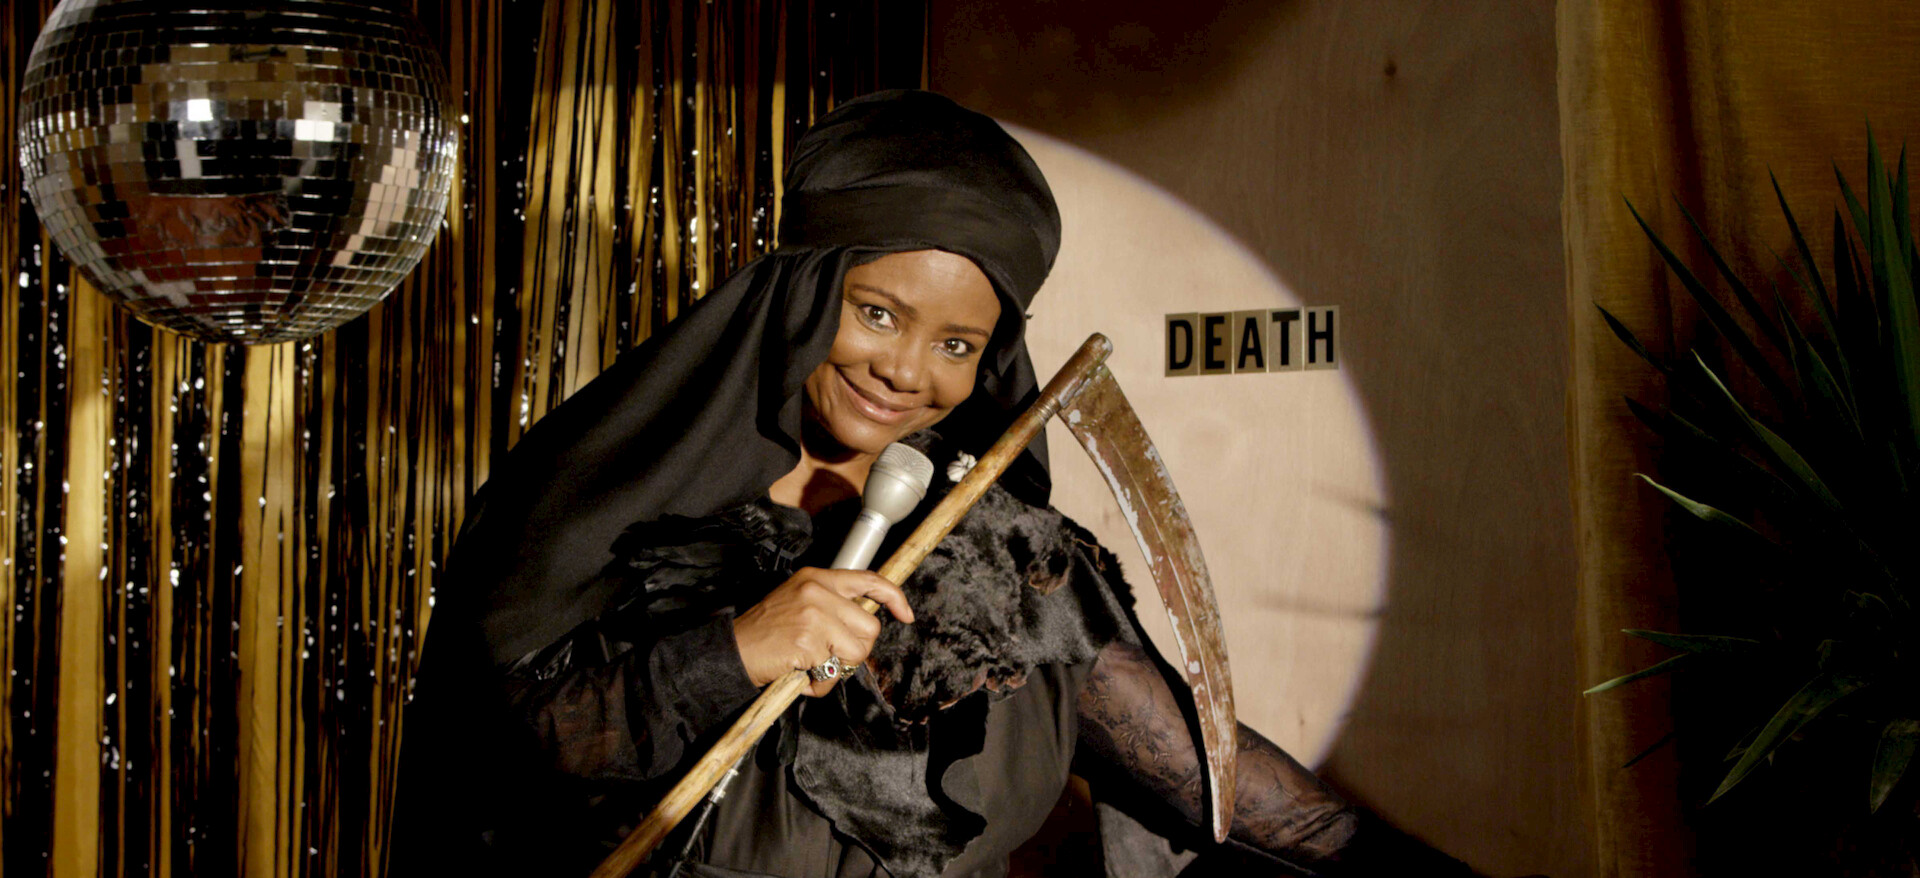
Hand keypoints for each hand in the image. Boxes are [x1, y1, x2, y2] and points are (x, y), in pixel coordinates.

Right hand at [731, 567, 914, 695]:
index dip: (894, 597)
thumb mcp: (799, 602)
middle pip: (870, 626)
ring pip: (857, 652)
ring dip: (837, 669)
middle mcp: (817, 591)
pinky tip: (799, 674)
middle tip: (828, 656)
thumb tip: (865, 623)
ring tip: (811, 666)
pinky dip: (819, 685)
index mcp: (816, 578)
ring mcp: (813, 615)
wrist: (731, 651)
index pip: (868, 579)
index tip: (906, 614)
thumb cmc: (766, 633)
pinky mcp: (808, 641)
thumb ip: (831, 605)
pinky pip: (833, 675)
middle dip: (855, 649)